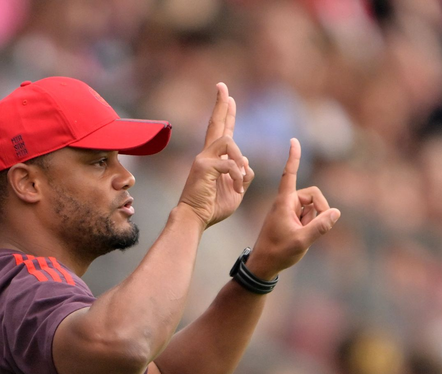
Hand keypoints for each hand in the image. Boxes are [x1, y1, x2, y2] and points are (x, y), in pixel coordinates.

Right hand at [178, 83, 254, 227]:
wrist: (195, 218)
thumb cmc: (212, 207)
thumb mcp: (236, 189)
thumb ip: (242, 174)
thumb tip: (246, 160)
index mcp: (213, 159)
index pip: (221, 131)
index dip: (226, 114)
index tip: (229, 97)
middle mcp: (206, 155)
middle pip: (216, 124)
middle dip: (221, 104)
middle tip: (222, 85)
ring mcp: (203, 159)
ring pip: (228, 141)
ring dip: (239, 158)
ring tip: (240, 178)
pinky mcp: (203, 167)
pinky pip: (229, 164)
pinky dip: (237, 176)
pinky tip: (236, 188)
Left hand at [246, 138, 339, 278]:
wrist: (263, 265)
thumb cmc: (278, 252)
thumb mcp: (301, 241)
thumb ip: (320, 226)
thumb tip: (336, 212)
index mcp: (283, 203)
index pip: (289, 175)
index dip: (293, 158)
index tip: (294, 141)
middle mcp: (286, 203)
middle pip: (313, 195)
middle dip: (320, 210)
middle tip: (316, 228)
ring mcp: (289, 211)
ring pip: (312, 207)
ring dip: (313, 220)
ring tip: (301, 236)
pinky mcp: (291, 219)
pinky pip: (309, 216)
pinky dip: (310, 224)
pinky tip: (301, 237)